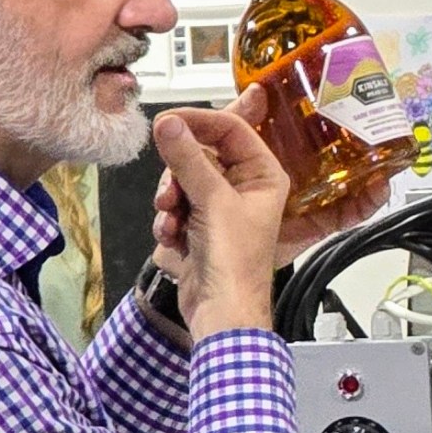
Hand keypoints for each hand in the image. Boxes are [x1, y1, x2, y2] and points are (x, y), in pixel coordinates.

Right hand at [152, 81, 390, 272]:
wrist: (220, 312)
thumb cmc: (234, 262)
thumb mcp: (212, 201)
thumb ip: (188, 159)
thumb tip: (168, 123)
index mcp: (264, 175)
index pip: (232, 129)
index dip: (199, 121)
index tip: (167, 120)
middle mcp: (244, 187)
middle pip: (201, 153)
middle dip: (179, 171)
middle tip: (170, 188)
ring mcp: (219, 206)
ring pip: (182, 179)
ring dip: (170, 198)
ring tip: (172, 218)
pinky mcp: (197, 224)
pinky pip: (174, 206)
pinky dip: (168, 220)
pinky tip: (172, 238)